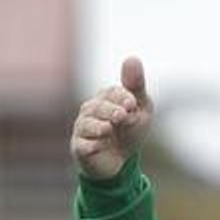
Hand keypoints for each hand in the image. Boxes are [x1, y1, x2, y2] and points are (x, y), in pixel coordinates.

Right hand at [71, 56, 153, 179]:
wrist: (120, 162)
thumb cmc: (129, 131)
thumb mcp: (140, 109)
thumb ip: (136, 85)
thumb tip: (132, 57)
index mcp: (105, 98)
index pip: (112, 93)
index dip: (123, 97)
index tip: (132, 105)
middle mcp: (90, 111)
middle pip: (98, 107)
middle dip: (111, 111)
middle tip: (122, 116)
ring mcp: (83, 129)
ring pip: (86, 124)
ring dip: (98, 126)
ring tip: (108, 129)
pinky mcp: (79, 148)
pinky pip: (81, 145)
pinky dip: (88, 145)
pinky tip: (97, 146)